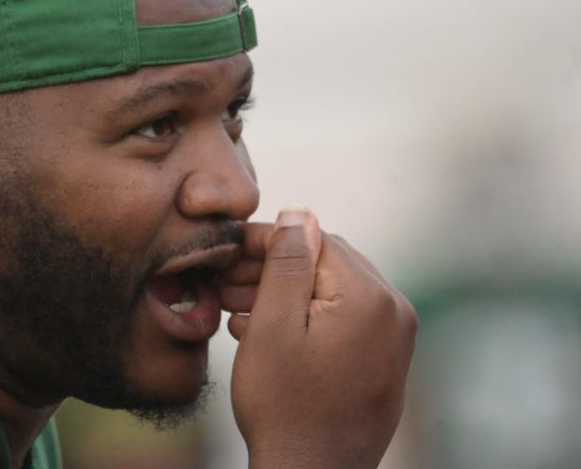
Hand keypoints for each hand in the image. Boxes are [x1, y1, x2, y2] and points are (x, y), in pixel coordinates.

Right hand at [221, 208, 416, 468]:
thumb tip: (297, 213)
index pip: (315, 241)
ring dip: (284, 294)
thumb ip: (286, 263)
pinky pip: (342, 320)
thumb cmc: (285, 406)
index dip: (267, 240)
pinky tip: (262, 329)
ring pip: (331, 293)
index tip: (227, 247)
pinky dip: (304, 317)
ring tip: (235, 307)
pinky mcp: (384, 361)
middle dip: (273, 268)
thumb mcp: (273, 326)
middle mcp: (395, 313)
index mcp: (372, 298)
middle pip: (325, 265)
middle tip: (224, 280)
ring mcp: (394, 340)